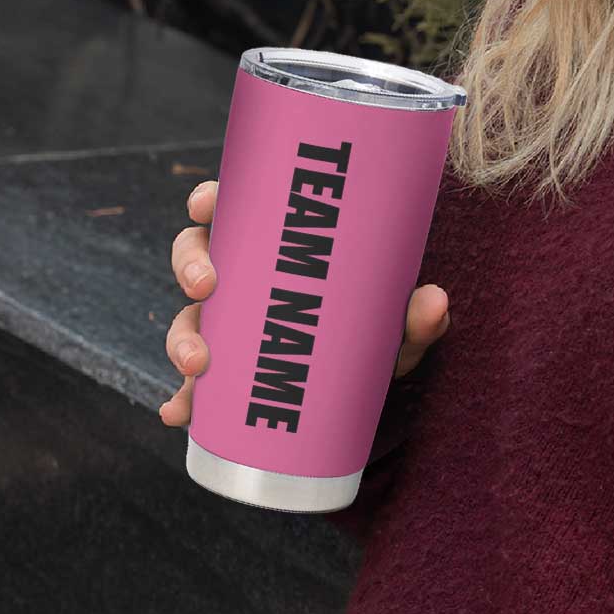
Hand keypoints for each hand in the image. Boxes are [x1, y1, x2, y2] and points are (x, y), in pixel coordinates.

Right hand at [158, 179, 450, 425]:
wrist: (374, 395)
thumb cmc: (380, 338)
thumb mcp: (397, 328)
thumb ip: (416, 317)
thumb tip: (435, 300)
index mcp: (279, 248)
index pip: (236, 210)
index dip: (210, 200)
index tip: (206, 203)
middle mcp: (249, 281)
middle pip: (197, 257)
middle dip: (190, 267)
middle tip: (206, 286)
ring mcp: (233, 328)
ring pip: (189, 318)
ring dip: (181, 338)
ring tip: (198, 365)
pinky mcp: (229, 377)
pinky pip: (194, 386)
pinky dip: (182, 399)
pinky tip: (178, 413)